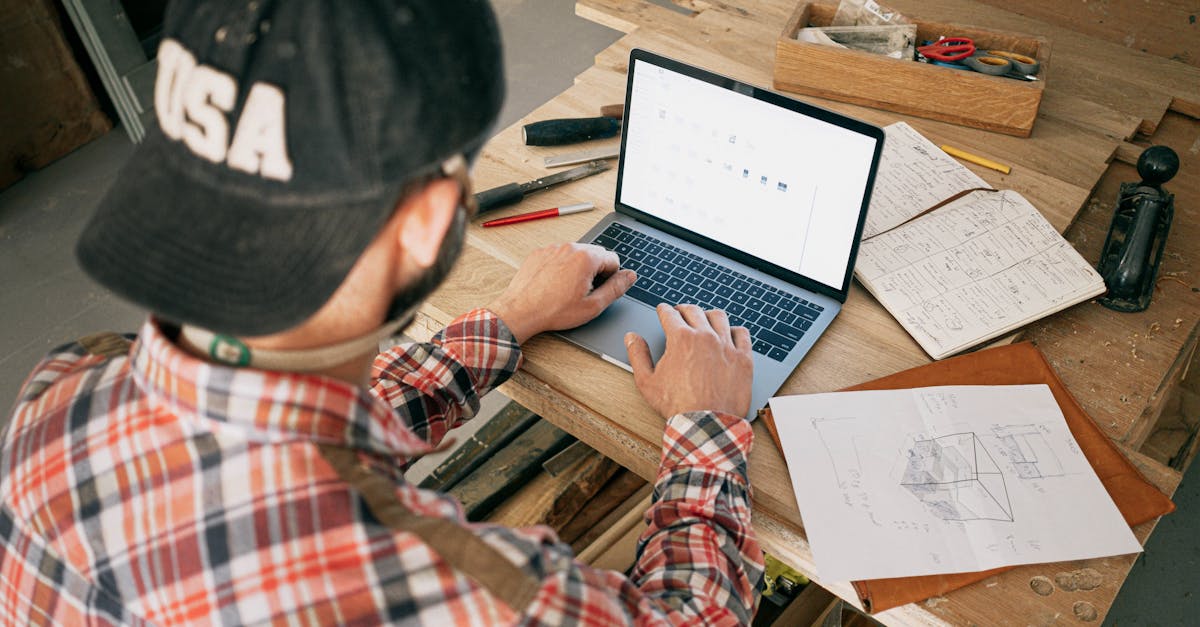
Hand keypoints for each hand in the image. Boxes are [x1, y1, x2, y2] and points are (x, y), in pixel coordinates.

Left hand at [488, 243, 635, 343]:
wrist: (521, 311)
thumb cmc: (553, 311)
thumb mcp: (592, 305)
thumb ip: (616, 288)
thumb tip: (629, 276)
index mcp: (586, 258)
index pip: (613, 259)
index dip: (611, 277)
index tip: (600, 289)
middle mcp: (569, 248)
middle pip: (595, 254)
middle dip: (594, 271)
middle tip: (583, 292)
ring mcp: (552, 248)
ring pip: (576, 254)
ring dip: (577, 268)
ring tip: (566, 290)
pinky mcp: (539, 253)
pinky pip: (558, 255)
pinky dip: (560, 267)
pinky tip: (554, 285)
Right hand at [625, 304, 753, 418]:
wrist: (706, 424)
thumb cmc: (677, 406)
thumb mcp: (647, 382)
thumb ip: (637, 355)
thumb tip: (632, 338)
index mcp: (680, 338)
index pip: (670, 314)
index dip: (664, 310)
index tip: (663, 310)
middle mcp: (705, 336)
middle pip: (694, 311)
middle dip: (684, 309)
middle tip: (680, 313)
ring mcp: (726, 346)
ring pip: (719, 317)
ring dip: (709, 315)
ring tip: (705, 319)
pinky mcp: (743, 358)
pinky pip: (742, 334)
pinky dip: (734, 331)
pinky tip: (730, 334)